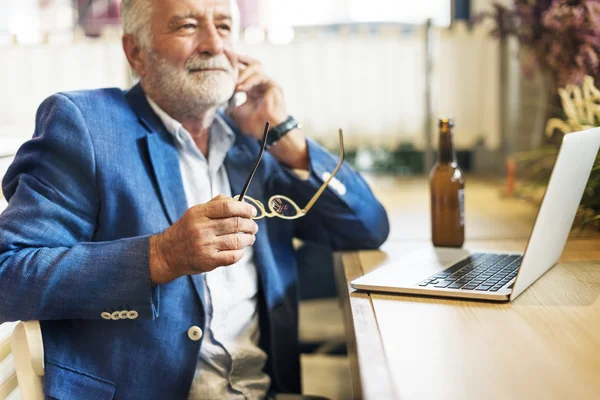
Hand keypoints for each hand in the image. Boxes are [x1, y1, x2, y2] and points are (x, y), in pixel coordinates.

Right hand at [149, 195, 257, 284]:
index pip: (228, 207)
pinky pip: (233, 256)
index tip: (251, 212)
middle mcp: (202, 229)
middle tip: (253, 227)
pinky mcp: (208, 261)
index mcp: (199, 213)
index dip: (244, 208)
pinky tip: (240, 250)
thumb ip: (216, 204)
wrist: (167, 254)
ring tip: (250, 238)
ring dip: (248, 239)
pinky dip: (241, 252)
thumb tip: (239, 201)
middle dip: (250, 225)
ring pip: (237, 240)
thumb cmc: (186, 231)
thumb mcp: (195, 212)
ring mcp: (205, 246)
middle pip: (236, 223)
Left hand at [227, 51, 308, 169]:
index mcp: (252, 89)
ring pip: (256, 66)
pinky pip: (260, 77)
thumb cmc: (255, 125)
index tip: (221, 62)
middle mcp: (260, 84)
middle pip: (251, 63)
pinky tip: (240, 88)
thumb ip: (229, 103)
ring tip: (234, 83)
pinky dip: (249, 81)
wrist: (267, 132)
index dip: (234, 66)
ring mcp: (267, 83)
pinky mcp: (273, 85)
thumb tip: (219, 99)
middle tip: (228, 56)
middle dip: (239, 58)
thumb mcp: (236, 113)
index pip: (243, 72)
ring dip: (243, 72)